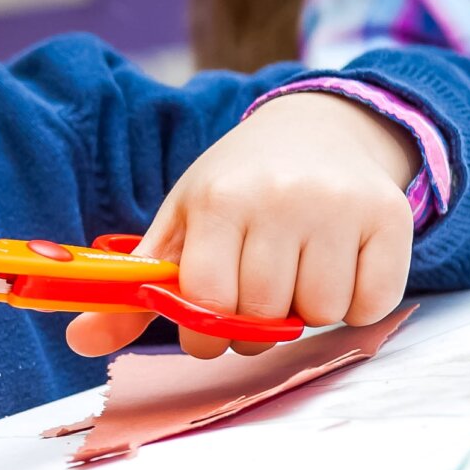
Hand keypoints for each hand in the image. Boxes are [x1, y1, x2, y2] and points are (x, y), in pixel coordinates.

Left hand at [65, 92, 416, 360]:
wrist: (317, 127)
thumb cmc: (238, 184)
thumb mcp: (181, 221)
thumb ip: (134, 287)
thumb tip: (79, 341)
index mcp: (219, 199)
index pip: (209, 301)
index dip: (204, 328)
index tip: (206, 321)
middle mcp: (281, 198)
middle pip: (266, 315)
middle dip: (255, 324)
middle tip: (256, 293)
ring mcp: (339, 206)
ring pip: (321, 314)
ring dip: (307, 311)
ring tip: (296, 270)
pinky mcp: (390, 218)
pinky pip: (371, 305)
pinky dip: (355, 304)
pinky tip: (337, 267)